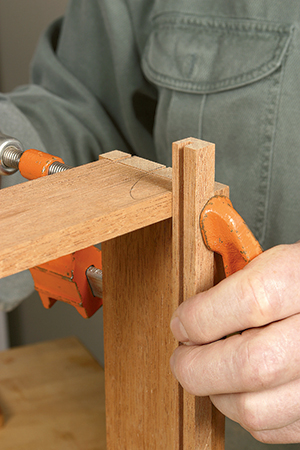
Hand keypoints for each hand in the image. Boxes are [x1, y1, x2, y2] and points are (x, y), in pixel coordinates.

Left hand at [170, 242, 299, 443]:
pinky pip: (272, 428)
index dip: (201, 317)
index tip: (182, 323)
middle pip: (250, 366)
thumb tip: (192, 316)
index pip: (248, 301)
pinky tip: (241, 388)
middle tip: (183, 357)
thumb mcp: (279, 262)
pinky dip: (245, 411)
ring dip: (217, 393)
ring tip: (211, 372)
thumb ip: (240, 283)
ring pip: (255, 409)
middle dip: (196, 366)